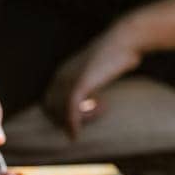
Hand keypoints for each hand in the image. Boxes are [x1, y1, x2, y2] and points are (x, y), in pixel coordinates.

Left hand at [43, 17, 144, 138]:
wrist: (125, 40)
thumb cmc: (115, 56)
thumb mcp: (96, 73)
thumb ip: (89, 85)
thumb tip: (92, 100)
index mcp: (62, 73)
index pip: (49, 101)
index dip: (59, 115)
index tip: (79, 118)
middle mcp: (61, 76)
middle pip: (51, 108)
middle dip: (65, 119)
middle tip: (90, 117)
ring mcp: (69, 79)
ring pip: (61, 111)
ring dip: (77, 120)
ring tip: (102, 110)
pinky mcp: (81, 82)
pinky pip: (71, 109)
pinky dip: (72, 124)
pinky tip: (76, 134)